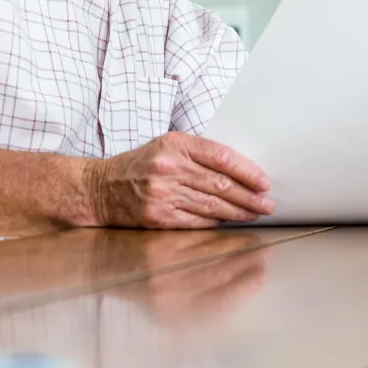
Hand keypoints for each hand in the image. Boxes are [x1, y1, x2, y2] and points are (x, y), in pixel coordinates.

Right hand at [87, 131, 273, 228]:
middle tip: (267, 203)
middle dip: (249, 196)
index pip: (221, 157)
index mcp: (176, 145)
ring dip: (238, 212)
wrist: (99, 188)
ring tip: (255, 213)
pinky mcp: (158, 216)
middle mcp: (169, 168)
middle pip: (221, 184)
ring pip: (212, 205)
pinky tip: (229, 221)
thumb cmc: (140, 165)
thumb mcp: (167, 146)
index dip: (247, 171)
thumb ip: (199, 154)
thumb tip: (240, 172)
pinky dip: (216, 222)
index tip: (264, 182)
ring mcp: (162, 193)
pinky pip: (196, 221)